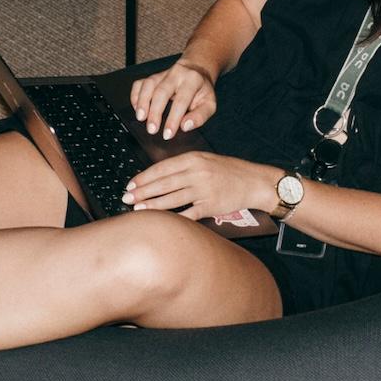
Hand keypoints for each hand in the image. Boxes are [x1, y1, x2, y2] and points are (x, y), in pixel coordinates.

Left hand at [122, 152, 275, 221]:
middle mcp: (197, 173)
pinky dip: (174, 218)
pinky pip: (188, 214)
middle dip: (142, 192)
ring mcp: (204, 190)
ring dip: (152, 205)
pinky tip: (161, 222)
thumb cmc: (229, 171)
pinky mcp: (211, 206)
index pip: (162, 168)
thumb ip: (184, 166)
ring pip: (172, 199)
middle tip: (126, 197)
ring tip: (137, 209)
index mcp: (194, 158)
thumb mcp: (205, 160)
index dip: (144, 177)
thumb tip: (158, 176)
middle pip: (163, 184)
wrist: (254, 181)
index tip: (130, 184)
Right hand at [130, 60, 217, 139]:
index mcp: (192, 80)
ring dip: (142, 102)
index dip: (173, 119)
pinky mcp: (153, 76)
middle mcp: (176, 74)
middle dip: (155, 112)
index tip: (168, 134)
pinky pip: (140, 83)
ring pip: (148, 85)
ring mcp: (162, 74)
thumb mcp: (209, 103)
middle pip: (161, 91)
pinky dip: (135, 96)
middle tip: (152, 129)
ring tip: (141, 118)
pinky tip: (137, 108)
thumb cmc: (202, 90)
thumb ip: (200, 116)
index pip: (181, 101)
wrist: (196, 70)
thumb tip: (185, 126)